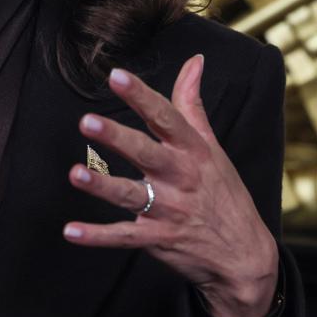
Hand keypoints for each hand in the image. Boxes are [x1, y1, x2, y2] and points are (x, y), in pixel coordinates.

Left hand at [63, 55, 278, 316]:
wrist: (245, 256)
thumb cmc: (224, 193)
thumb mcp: (212, 146)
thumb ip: (192, 104)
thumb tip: (194, 60)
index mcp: (192, 150)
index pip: (165, 117)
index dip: (140, 96)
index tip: (116, 76)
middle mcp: (180, 177)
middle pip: (145, 153)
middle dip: (116, 138)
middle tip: (86, 122)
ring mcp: (168, 210)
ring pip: (130, 195)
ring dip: (102, 185)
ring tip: (75, 174)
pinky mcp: (157, 239)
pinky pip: (123, 237)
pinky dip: (97, 237)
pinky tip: (70, 231)